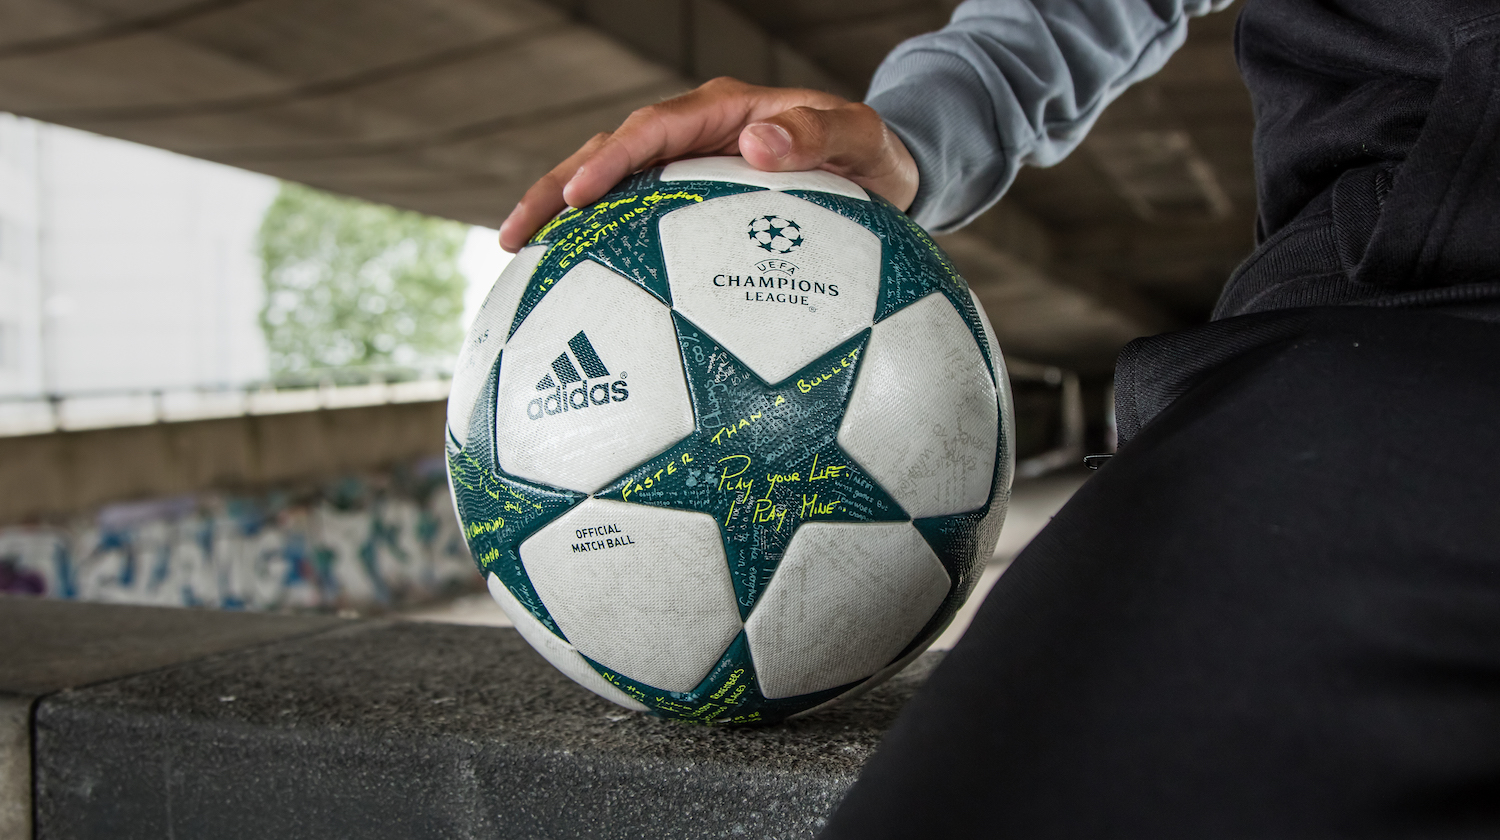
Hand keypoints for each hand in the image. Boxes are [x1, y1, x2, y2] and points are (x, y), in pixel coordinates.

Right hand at [498, 77, 918, 251]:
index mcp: (724, 111)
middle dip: (555, 191)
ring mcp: (686, 168)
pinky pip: (634, 218)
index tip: (577, 196)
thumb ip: (815, 134)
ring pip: (609, 186)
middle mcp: (694, 134)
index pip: (652, 131)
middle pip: (607, 154)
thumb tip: (757, 143)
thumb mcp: (858, 137)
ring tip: (518, 258)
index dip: (610, 161)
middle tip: (513, 236)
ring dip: (561, 216)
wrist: (881, 170)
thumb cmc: (871, 154)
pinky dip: (598, 243)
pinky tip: (574, 287)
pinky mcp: (688, 202)